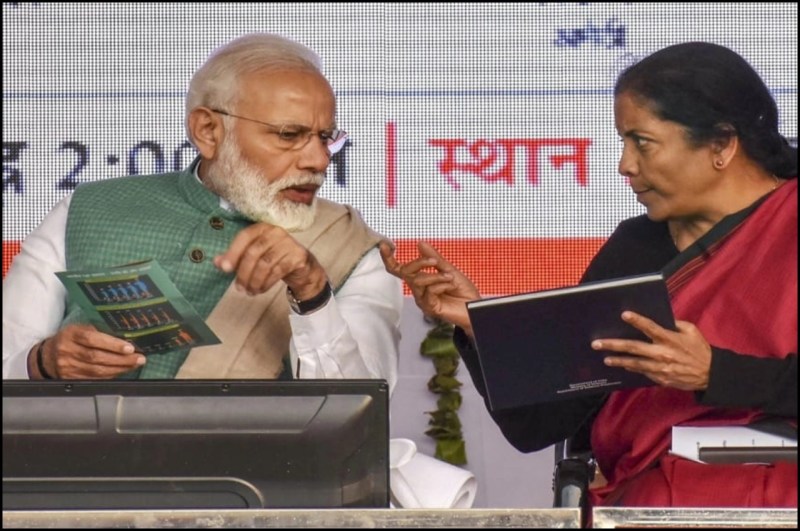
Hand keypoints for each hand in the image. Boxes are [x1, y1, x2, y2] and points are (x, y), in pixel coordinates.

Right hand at [38, 323, 144, 378]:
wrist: (48, 356)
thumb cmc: (71, 339)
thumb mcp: (80, 328)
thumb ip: (98, 331)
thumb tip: (125, 336)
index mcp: (71, 335)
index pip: (92, 339)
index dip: (113, 345)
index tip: (130, 348)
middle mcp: (67, 351)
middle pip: (97, 358)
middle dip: (122, 359)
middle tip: (139, 358)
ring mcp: (68, 367)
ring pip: (97, 371)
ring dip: (120, 368)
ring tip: (135, 364)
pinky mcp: (71, 379)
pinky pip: (95, 379)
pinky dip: (111, 376)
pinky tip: (122, 371)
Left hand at [214, 223, 327, 299]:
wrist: (302, 267)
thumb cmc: (274, 259)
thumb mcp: (253, 257)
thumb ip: (235, 257)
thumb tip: (217, 262)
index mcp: (262, 228)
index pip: (245, 236)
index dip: (233, 252)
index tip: (224, 269)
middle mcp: (276, 232)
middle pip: (254, 252)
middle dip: (243, 273)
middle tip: (239, 288)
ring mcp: (289, 243)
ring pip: (265, 264)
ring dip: (254, 281)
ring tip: (250, 291)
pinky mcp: (298, 256)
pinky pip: (278, 271)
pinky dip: (266, 283)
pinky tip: (261, 289)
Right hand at [379, 239, 479, 334]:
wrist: (476, 308)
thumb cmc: (463, 292)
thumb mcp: (449, 269)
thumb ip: (434, 258)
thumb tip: (420, 243)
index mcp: (421, 281)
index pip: (400, 270)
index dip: (389, 258)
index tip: (383, 246)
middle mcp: (418, 291)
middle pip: (405, 273)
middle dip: (419, 263)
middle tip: (434, 261)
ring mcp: (423, 300)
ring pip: (418, 281)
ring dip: (435, 276)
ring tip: (450, 277)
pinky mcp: (430, 308)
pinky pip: (429, 291)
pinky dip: (441, 284)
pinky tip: (450, 285)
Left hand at [592, 311, 711, 389]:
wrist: (711, 374)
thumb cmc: (700, 350)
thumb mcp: (691, 331)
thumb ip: (675, 324)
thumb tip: (661, 318)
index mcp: (670, 339)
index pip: (650, 327)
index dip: (637, 320)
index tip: (624, 315)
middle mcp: (662, 353)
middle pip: (634, 348)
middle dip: (613, 345)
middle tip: (597, 343)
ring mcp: (660, 368)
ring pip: (634, 363)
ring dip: (618, 360)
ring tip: (605, 358)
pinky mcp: (661, 379)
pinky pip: (643, 373)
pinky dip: (632, 368)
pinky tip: (622, 365)